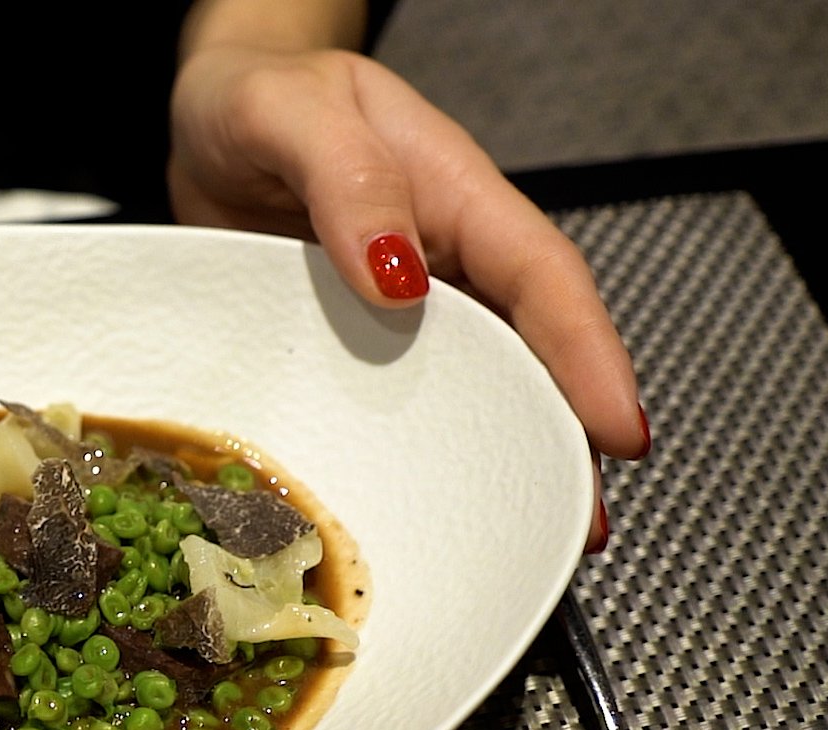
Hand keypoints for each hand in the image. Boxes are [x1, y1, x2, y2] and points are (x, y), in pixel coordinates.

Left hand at [168, 46, 649, 550]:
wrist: (208, 113)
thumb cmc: (258, 95)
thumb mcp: (290, 112)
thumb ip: (346, 179)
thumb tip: (396, 270)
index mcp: (452, 192)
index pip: (541, 277)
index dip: (588, 355)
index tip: (619, 428)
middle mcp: (441, 257)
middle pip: (525, 351)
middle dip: (561, 435)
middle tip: (575, 522)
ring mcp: (400, 308)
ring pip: (468, 388)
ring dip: (498, 459)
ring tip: (522, 536)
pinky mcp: (352, 344)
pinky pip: (394, 402)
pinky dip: (414, 456)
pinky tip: (418, 505)